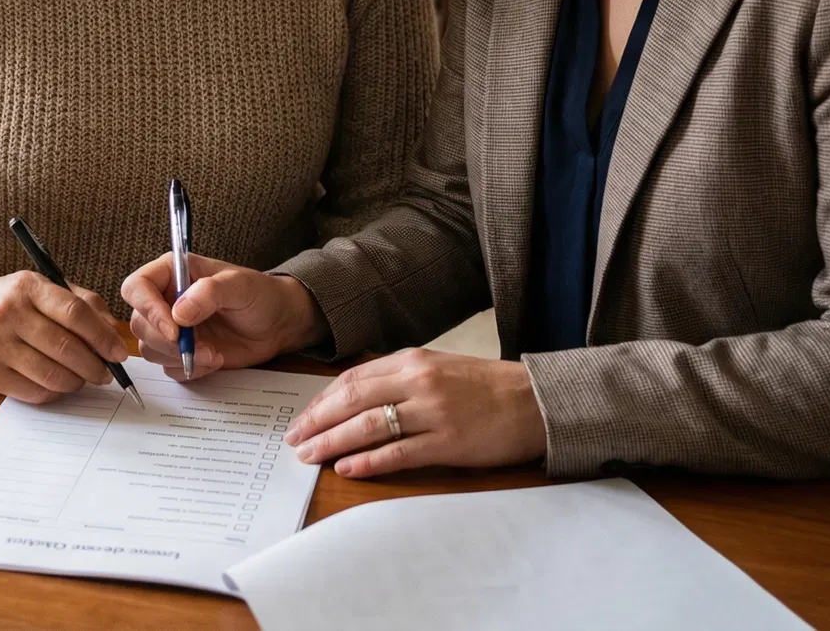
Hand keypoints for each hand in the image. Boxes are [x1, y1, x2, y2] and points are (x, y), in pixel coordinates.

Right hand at [0, 272, 130, 403]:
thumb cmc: (9, 302)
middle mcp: (8, 313)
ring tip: (82, 379)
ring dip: (76, 382)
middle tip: (106, 373)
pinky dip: (53, 393)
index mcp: (27, 286)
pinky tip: (57, 384)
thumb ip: (82, 303)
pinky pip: (33, 392)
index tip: (118, 353)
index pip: (75, 313)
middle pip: (66, 348)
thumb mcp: (42, 287)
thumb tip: (112, 332)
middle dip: (95, 366)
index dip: (102, 337)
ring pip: (52, 374)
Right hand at [122, 254, 328, 378]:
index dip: (147, 308)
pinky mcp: (182, 352)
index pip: (137, 287)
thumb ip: (209, 292)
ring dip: (179, 358)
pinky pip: (168, 367)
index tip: (174, 329)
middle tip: (198, 347)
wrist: (277, 324)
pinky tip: (214, 360)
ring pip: (150, 349)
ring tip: (213, 354)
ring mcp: (172, 328)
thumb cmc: (260, 295)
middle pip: (139, 323)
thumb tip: (179, 313)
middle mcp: (165, 300)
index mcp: (172, 273)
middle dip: (166, 341)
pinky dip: (190, 369)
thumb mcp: (239, 286)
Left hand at [284, 347, 546, 477]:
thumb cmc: (485, 386)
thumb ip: (398, 378)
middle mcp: (417, 381)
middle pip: (352, 400)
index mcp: (411, 360)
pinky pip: (399, 452)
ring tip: (311, 457)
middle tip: (294, 440)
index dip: (321, 400)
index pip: (351, 379)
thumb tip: (354, 398)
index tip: (302, 418)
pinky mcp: (448, 441)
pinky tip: (348, 470)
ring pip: (368, 426)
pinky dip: (369, 462)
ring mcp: (432, 411)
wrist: (535, 401)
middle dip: (317, 422)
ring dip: (333, 443)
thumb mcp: (437, 368)